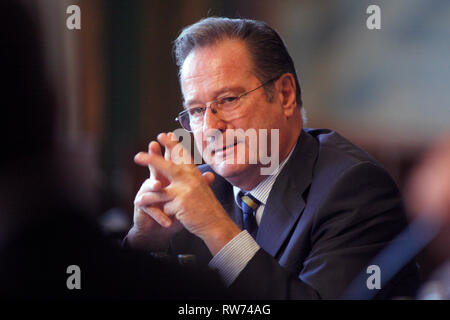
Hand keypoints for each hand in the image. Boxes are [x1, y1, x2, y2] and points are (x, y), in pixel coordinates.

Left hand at [133, 133, 240, 254]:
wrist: (215, 223)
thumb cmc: (207, 207)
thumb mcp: (201, 187)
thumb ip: (191, 177)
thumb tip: (179, 167)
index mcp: (194, 173)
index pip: (182, 154)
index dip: (172, 144)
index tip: (163, 134)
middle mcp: (189, 179)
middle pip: (166, 166)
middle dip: (150, 160)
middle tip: (137, 156)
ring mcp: (184, 190)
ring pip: (159, 189)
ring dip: (147, 196)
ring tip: (138, 201)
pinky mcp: (179, 203)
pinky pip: (163, 207)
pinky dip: (163, 213)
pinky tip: (163, 220)